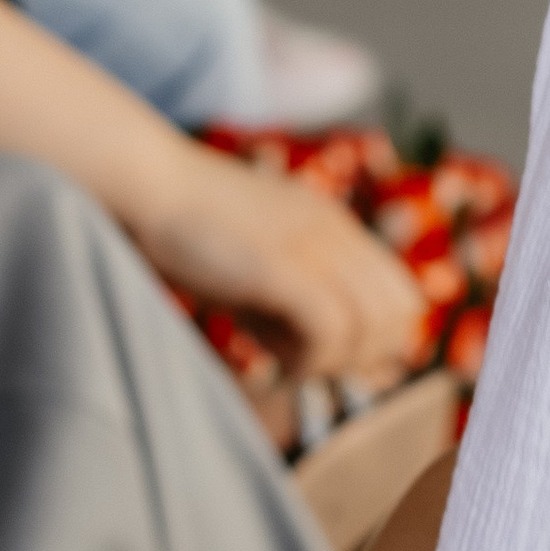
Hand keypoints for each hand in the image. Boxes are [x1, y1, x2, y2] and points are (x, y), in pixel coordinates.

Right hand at [135, 150, 426, 384]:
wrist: (146, 182)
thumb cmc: (189, 232)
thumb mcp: (259, 268)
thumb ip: (298, 309)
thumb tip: (343, 368)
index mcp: (337, 228)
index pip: (403, 297)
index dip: (376, 340)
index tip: (329, 357)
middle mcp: (337, 233)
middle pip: (401, 314)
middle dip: (364, 354)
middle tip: (307, 361)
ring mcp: (313, 245)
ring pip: (373, 326)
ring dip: (335, 360)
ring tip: (284, 359)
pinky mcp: (281, 266)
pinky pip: (331, 328)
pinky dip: (309, 359)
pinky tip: (271, 359)